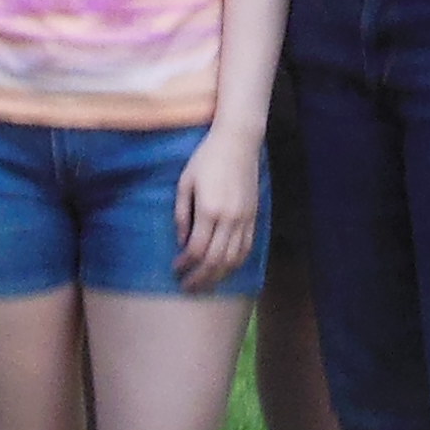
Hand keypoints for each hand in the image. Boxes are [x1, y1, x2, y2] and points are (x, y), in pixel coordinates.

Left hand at [171, 124, 262, 291]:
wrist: (238, 142)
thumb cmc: (206, 158)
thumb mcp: (185, 182)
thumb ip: (182, 214)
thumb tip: (182, 242)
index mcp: (209, 209)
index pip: (197, 248)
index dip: (185, 264)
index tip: (176, 268)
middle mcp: (230, 218)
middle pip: (215, 260)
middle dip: (200, 278)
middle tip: (187, 287)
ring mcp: (245, 219)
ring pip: (233, 259)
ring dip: (218, 276)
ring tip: (205, 285)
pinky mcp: (253, 217)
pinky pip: (246, 248)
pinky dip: (235, 264)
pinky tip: (224, 270)